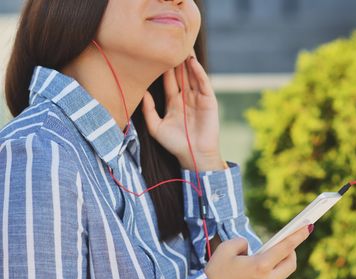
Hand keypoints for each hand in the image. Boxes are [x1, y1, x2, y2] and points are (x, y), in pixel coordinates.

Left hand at [142, 51, 222, 169]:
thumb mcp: (156, 127)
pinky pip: (203, 84)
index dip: (164, 68)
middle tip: (171, 42)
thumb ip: (148, 110)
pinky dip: (198, 73)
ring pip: (192, 76)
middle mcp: (186, 98)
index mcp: (174, 102)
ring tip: (184, 45)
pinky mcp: (209, 101)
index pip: (168, 80)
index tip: (156, 53)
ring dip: (189, 62)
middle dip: (177, 60)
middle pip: (181, 74)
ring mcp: (198, 99)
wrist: (193, 156)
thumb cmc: (175, 144)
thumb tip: (141, 92)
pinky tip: (193, 63)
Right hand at [204, 224, 313, 278]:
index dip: (298, 235)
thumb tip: (251, 250)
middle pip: (291, 264)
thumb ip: (242, 242)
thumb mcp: (225, 249)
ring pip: (277, 277)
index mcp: (260, 265)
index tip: (308, 227)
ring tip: (253, 267)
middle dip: (290, 253)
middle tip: (283, 247)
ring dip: (272, 268)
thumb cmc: (214, 274)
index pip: (285, 247)